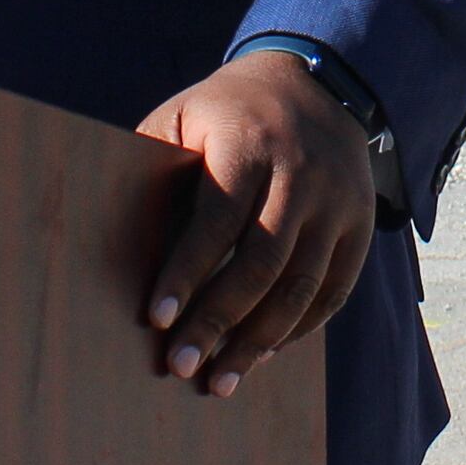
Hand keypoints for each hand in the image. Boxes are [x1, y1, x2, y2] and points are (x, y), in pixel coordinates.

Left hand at [137, 52, 378, 396]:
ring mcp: (338, 203)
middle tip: (181, 366)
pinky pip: (333, 291)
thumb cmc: (229, 110)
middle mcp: (303, 174)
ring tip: (220, 381)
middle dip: (219, 320)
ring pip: (302, 286)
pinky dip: (298, 329)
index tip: (157, 319)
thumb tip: (104, 226)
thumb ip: (154, 162)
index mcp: (251, 143)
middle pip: (263, 261)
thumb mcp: (186, 114)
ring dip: (259, 341)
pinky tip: (261, 353)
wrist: (320, 83)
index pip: (219, 219)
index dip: (188, 272)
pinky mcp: (361, 226)